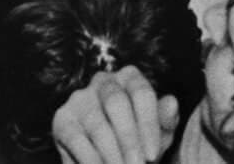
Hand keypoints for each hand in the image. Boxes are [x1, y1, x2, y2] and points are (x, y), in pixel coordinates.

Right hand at [52, 66, 179, 163]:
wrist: (110, 160)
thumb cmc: (140, 142)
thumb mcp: (158, 134)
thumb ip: (166, 120)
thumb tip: (171, 103)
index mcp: (130, 77)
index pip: (142, 93)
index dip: (148, 126)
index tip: (153, 156)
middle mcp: (103, 81)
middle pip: (116, 102)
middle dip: (129, 139)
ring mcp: (80, 98)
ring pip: (97, 124)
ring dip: (112, 154)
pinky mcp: (62, 120)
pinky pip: (76, 139)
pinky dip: (91, 160)